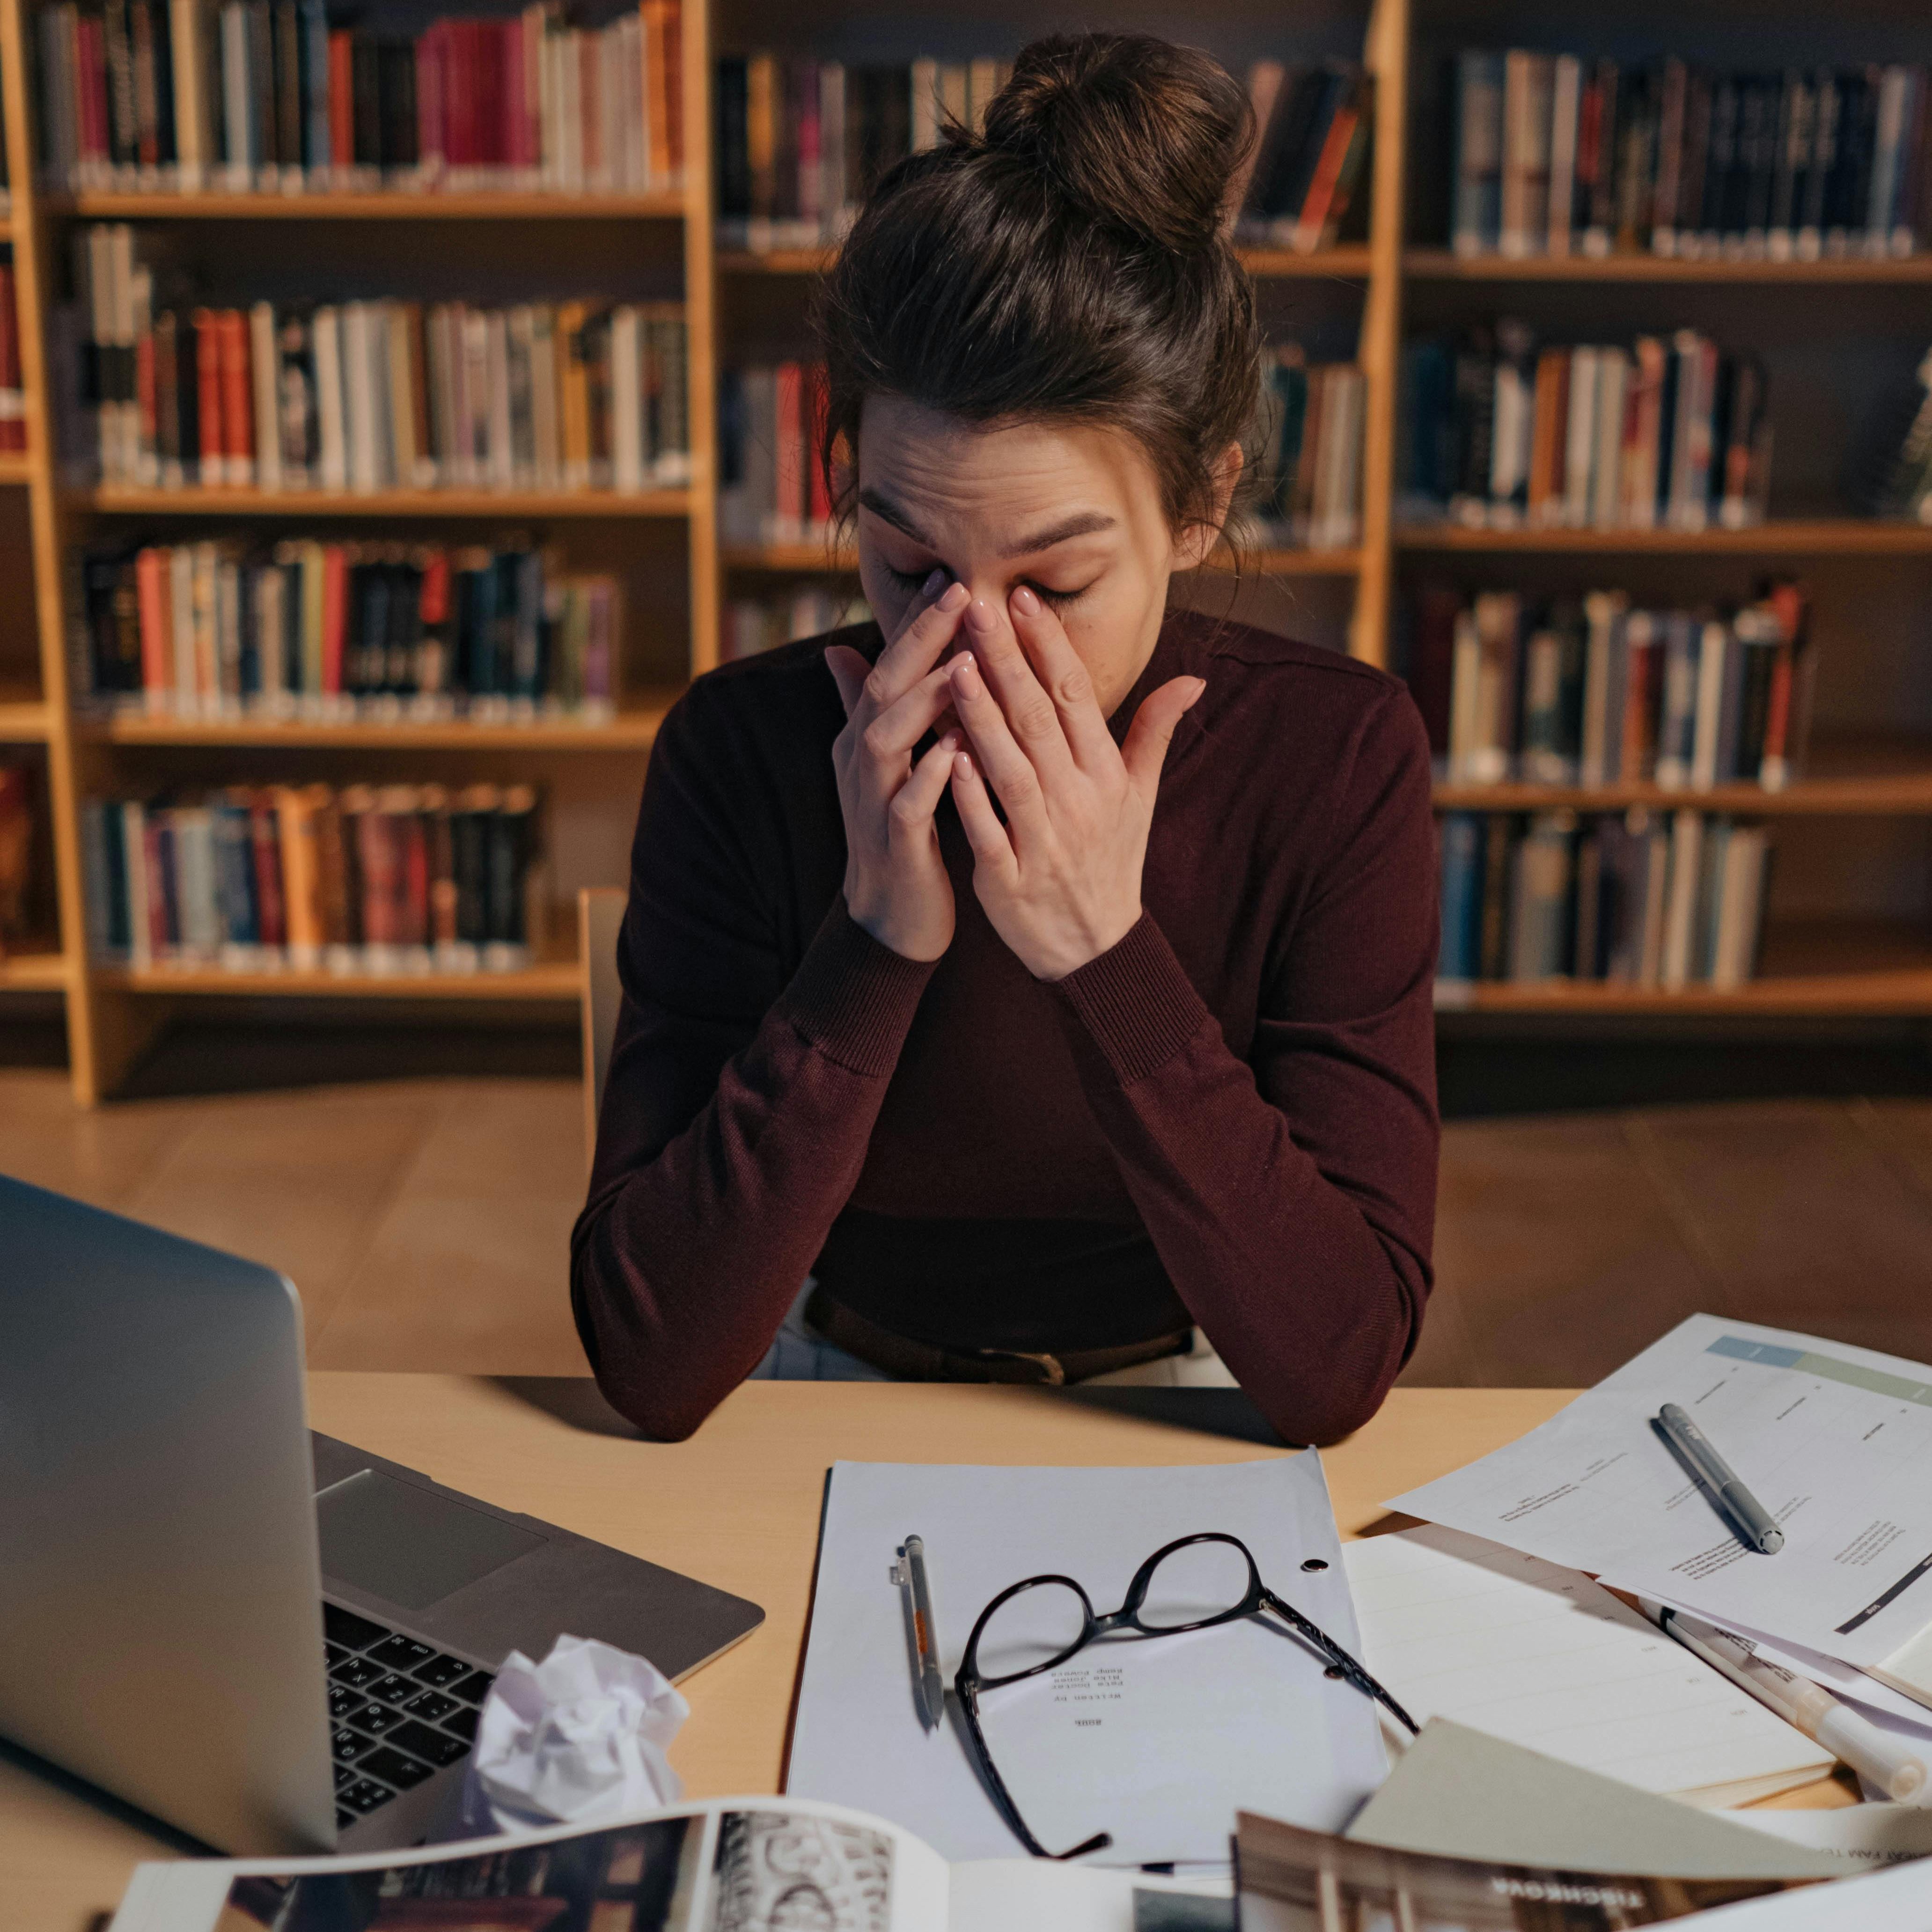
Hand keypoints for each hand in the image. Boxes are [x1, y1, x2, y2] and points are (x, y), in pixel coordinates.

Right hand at [825, 572, 971, 961]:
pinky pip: (907, 805)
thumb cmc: (899, 831)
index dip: (917, 623)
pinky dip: (931, 777)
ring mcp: (873, 802)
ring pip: (887, 740)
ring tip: (961, 663)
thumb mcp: (882, 763)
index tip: (954, 576)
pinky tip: (958, 751)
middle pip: (882, 688)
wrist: (890, 917)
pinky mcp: (894, 844)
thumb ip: (865, 708)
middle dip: (918, 640)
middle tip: (959, 592)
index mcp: (865, 738)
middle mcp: (862, 761)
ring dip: (922, 701)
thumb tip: (838, 649)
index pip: (888, 666)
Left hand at [945, 588, 1204, 980]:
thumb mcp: (1140, 798)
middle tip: (977, 607)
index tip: (1021, 597)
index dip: (1049, 646)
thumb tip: (1193, 678)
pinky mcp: (1010, 881)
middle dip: (1009, 662)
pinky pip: (988, 832)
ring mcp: (1045, 843)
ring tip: (953, 667)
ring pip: (1011, 771)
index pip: (1076, 698)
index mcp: (1107, 776)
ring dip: (983, 720)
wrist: (1095, 948)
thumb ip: (1156, 733)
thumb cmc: (1111, 861)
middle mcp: (1079, 804)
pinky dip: (969, 797)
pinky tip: (945, 757)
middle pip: (1040, 723)